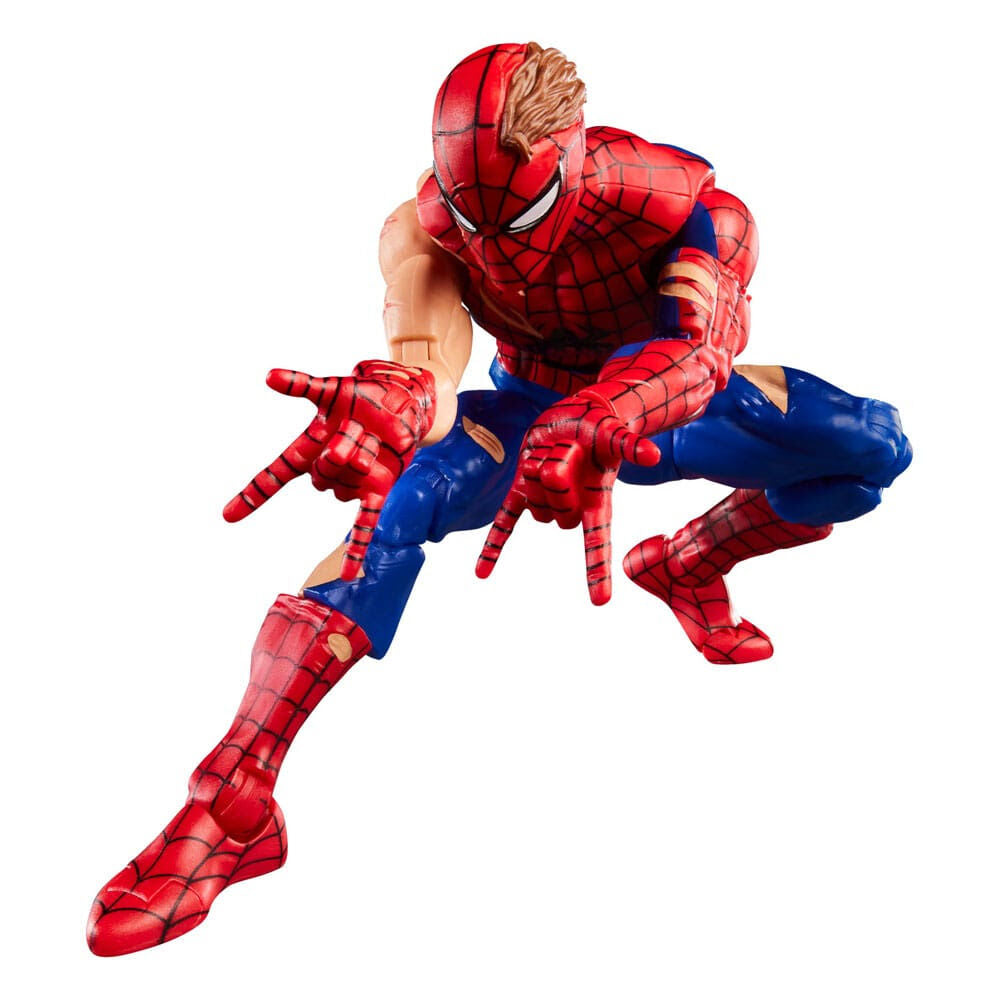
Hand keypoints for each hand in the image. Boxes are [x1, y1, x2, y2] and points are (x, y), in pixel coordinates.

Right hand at [223, 361, 435, 579]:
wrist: (402, 402)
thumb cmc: (361, 396)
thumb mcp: (333, 390)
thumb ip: (304, 388)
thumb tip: (268, 376)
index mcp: (309, 449)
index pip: (274, 476)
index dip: (252, 495)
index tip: (227, 517)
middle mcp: (326, 469)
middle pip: (321, 472)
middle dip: (341, 445)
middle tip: (358, 426)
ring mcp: (351, 482)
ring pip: (346, 481)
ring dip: (362, 455)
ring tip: (375, 436)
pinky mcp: (378, 490)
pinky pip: (364, 524)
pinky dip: (355, 550)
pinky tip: (346, 577)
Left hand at [476, 392, 659, 604]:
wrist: (578, 415)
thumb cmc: (603, 426)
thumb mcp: (613, 434)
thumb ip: (627, 447)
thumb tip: (654, 455)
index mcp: (597, 501)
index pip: (598, 542)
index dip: (598, 570)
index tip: (601, 601)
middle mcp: (571, 506)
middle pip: (556, 512)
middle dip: (558, 480)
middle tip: (567, 452)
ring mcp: (544, 500)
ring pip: (533, 505)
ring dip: (537, 475)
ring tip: (554, 451)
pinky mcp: (522, 489)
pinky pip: (506, 522)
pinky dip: (494, 546)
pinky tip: (481, 573)